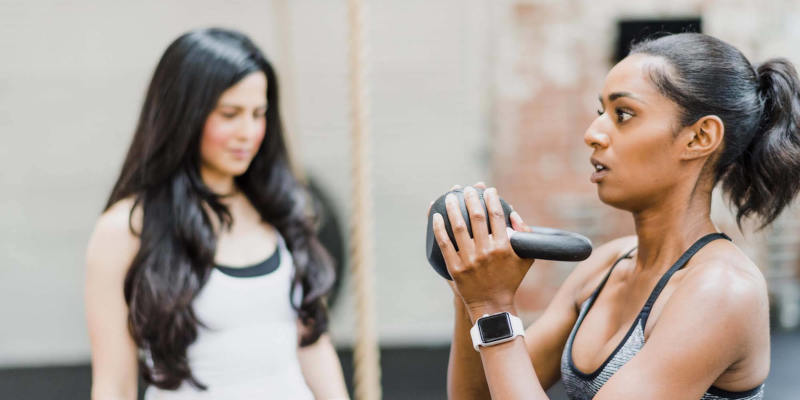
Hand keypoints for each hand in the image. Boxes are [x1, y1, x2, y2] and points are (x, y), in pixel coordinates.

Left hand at [431, 185, 534, 321]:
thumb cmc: (510, 280)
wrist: (492, 305)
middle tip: (467, 189)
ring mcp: (469, 260)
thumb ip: (524, 235)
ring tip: (450, 196)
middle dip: (471, 198)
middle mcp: (486, 252)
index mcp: (503, 247)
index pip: (496, 216)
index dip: (492, 199)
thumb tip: (514, 213)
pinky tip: (436, 215)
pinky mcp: (455, 268)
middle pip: (476, 217)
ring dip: (453, 208)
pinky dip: (438, 228)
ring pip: (458, 227)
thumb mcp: (525, 258)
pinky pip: (444, 243)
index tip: (488, 190)